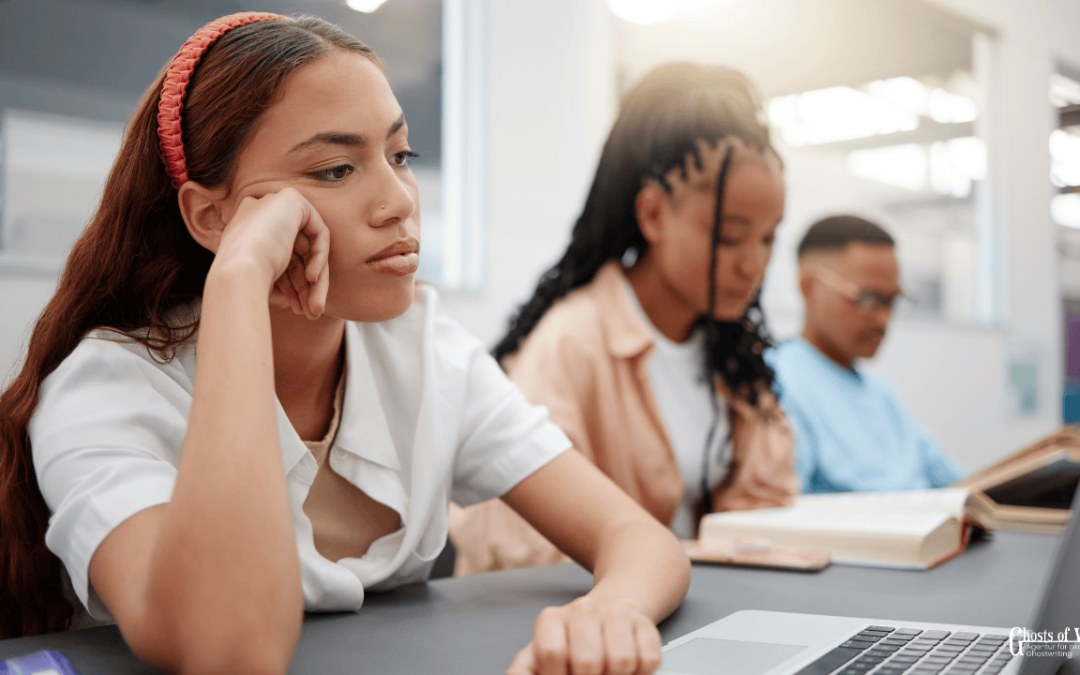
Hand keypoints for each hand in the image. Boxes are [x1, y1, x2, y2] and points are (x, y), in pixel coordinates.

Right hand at [212, 188, 330, 319]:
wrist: (237, 274)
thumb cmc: (244, 285)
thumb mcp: (265, 280)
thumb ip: (285, 276)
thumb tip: (310, 288)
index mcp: (245, 231)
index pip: (278, 257)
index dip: (291, 284)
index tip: (298, 308)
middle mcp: (258, 213)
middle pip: (295, 253)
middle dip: (305, 286)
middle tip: (312, 312)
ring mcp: (274, 204)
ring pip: (308, 248)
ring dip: (315, 282)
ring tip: (316, 310)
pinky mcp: (292, 199)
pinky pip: (318, 232)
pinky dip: (319, 258)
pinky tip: (312, 279)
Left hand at [507, 596, 662, 674]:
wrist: (608, 614)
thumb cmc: (569, 646)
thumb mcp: (537, 658)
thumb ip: (523, 672)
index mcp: (551, 619)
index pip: (552, 652)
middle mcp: (583, 609)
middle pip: (588, 661)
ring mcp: (616, 612)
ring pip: (620, 661)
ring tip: (606, 673)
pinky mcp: (645, 623)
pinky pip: (648, 660)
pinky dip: (639, 673)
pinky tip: (627, 668)